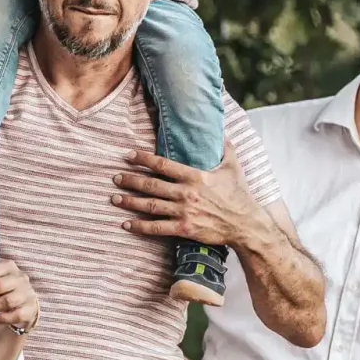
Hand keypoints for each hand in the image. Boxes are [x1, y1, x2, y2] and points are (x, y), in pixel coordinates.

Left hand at [113, 144, 262, 248]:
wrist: (245, 224)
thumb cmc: (239, 194)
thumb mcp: (233, 166)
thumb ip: (225, 147)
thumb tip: (222, 129)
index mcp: (195, 176)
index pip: (163, 164)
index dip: (143, 159)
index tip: (128, 156)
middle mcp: (186, 193)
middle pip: (151, 185)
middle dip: (130, 180)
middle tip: (114, 178)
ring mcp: (183, 212)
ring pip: (150, 206)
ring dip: (129, 202)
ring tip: (114, 198)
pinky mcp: (184, 229)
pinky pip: (157, 228)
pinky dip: (140, 226)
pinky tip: (127, 224)